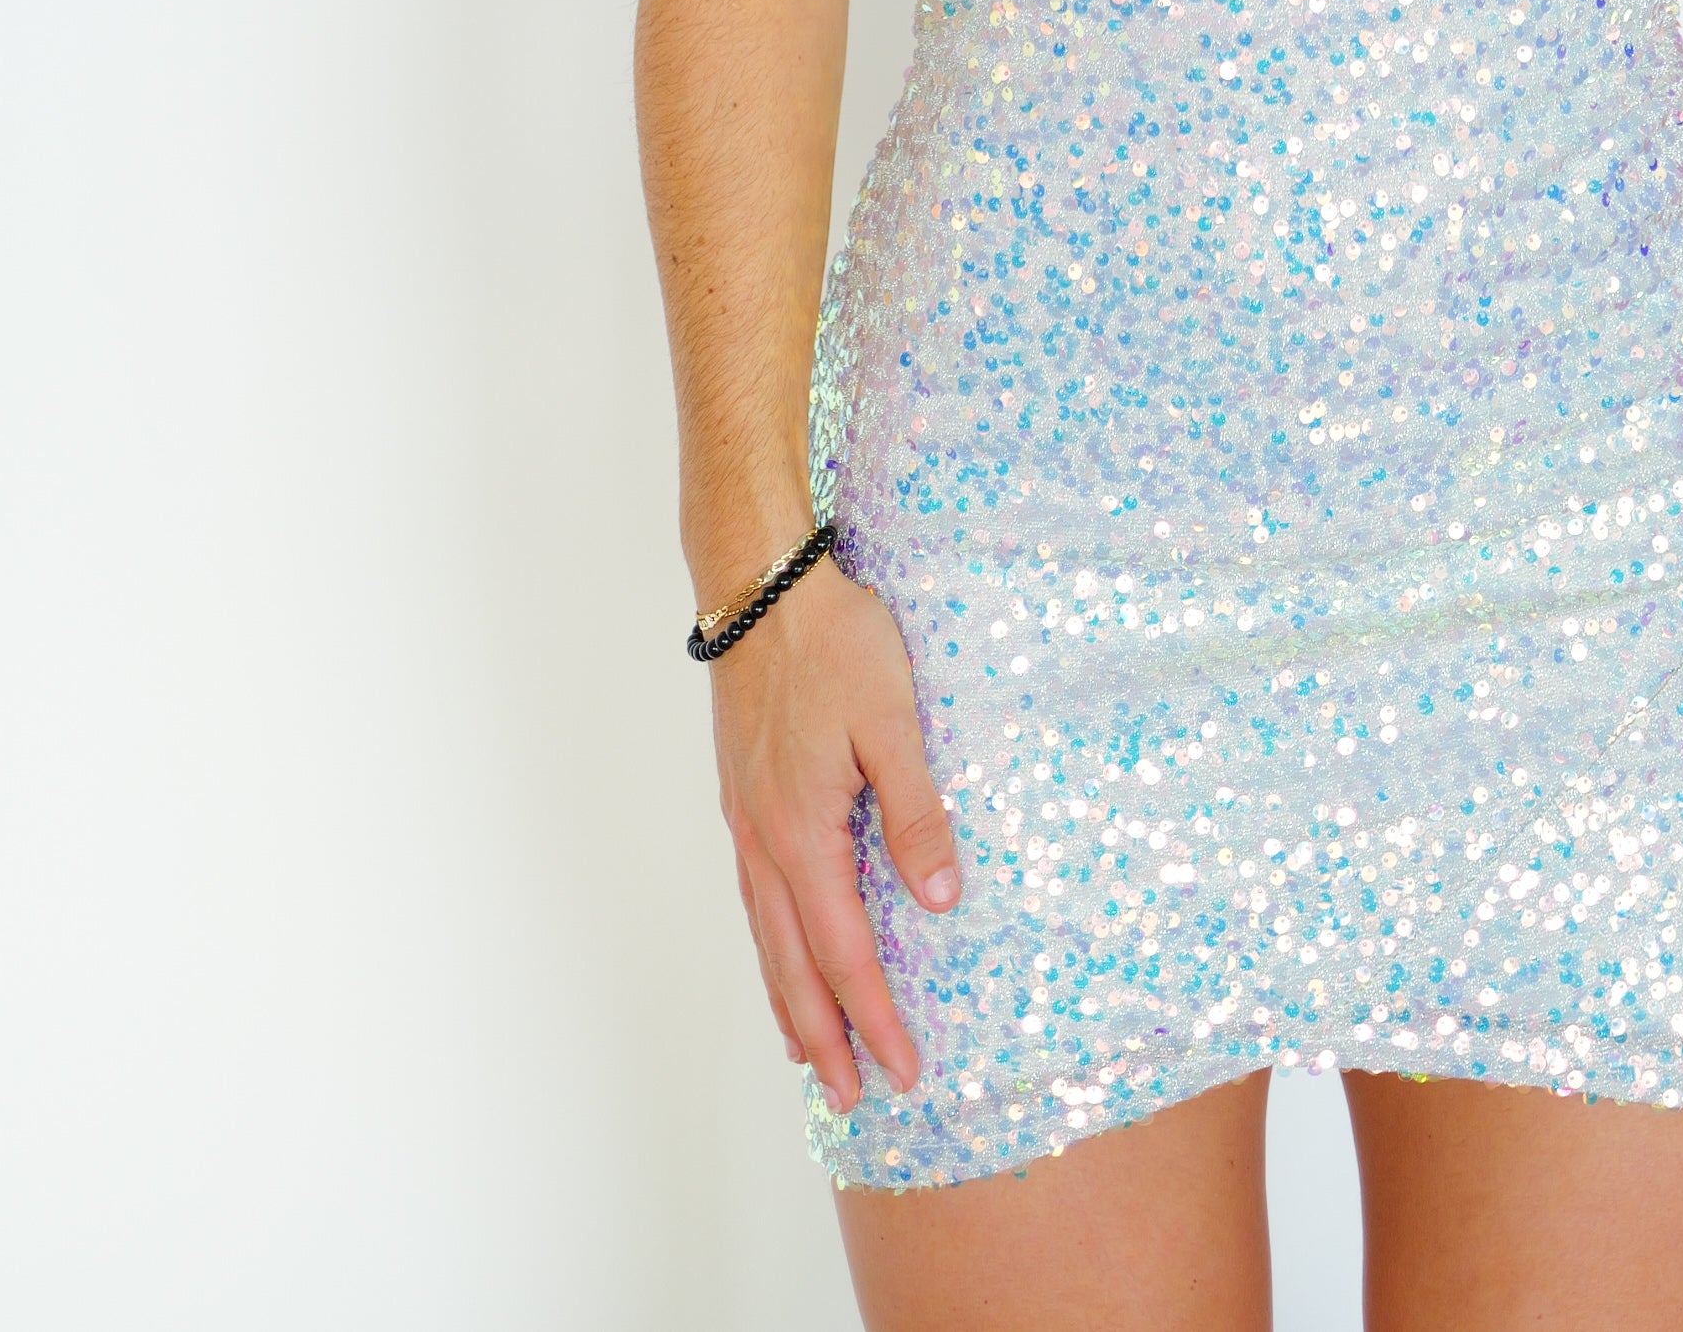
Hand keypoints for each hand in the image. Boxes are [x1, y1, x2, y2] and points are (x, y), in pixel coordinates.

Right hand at [709, 556, 960, 1109]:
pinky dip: (769, 945)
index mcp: (804, 833)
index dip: (874, 1016)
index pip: (844, 952)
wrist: (761, 585)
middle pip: (793, 965)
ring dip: (789, 1000)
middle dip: (824, 1037)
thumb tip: (940, 898)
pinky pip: (755, 897)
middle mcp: (766, 840)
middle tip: (851, 1097)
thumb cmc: (835, 643)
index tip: (900, 1070)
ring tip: (806, 1053)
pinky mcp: (743, 797)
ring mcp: (747, 820)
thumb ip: (916, 811)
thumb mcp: (894, 721)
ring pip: (766, 936)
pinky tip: (780, 947)